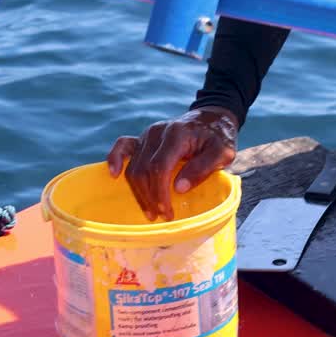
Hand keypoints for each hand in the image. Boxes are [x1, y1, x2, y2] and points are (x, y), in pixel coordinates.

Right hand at [107, 106, 239, 220]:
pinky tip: (113, 175)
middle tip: (162, 216)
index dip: (160, 193)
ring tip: (150, 211)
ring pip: (133, 167)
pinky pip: (123, 146)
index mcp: (176, 134)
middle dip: (150, 197)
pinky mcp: (142, 138)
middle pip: (143, 170)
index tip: (167, 213)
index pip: (160, 167)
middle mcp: (157, 133)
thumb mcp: (222, 152)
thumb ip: (203, 168)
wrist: (211, 119)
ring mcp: (146, 135)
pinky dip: (114, 160)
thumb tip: (179, 188)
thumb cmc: (218, 138)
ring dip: (138, 192)